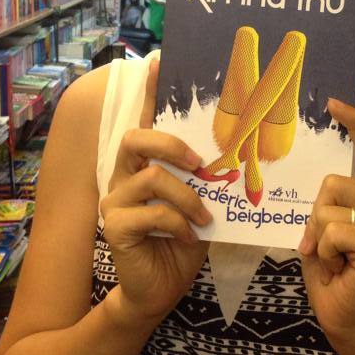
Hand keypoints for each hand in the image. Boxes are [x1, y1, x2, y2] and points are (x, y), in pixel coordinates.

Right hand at [100, 60, 210, 325]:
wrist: (158, 290)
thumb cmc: (183, 242)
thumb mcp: (202, 204)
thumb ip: (206, 179)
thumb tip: (239, 151)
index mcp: (145, 165)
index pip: (145, 121)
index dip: (149, 93)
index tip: (158, 63)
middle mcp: (124, 175)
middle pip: (135, 138)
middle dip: (170, 143)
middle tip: (198, 162)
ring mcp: (115, 200)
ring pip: (151, 178)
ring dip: (187, 197)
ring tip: (204, 217)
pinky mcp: (115, 227)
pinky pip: (151, 214)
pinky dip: (177, 225)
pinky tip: (188, 238)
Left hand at [298, 99, 354, 350]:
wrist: (341, 312)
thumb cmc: (330, 268)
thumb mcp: (322, 226)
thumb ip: (325, 202)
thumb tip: (319, 182)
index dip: (354, 123)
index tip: (333, 103)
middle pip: (332, 183)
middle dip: (315, 215)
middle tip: (324, 245)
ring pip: (328, 209)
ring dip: (318, 238)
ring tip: (334, 258)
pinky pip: (334, 231)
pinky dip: (324, 251)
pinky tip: (339, 267)